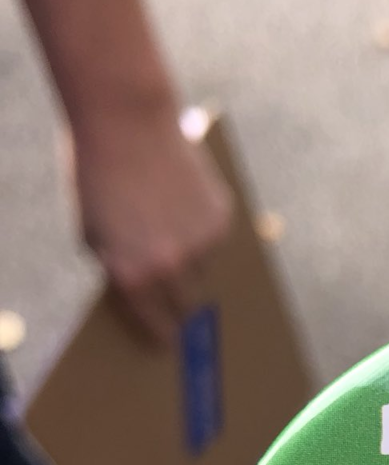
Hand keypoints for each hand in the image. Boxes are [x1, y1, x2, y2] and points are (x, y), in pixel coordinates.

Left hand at [71, 105, 232, 346]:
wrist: (124, 121)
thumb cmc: (95, 174)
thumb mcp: (91, 232)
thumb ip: (116, 266)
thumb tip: (140, 291)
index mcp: (132, 276)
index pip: (156, 327)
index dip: (161, 337)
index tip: (166, 343)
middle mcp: (171, 267)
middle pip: (188, 305)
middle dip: (178, 300)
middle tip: (171, 290)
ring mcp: (200, 244)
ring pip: (204, 269)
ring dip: (192, 259)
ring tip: (170, 226)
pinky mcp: (221, 218)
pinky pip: (216, 239)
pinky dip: (203, 229)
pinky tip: (181, 201)